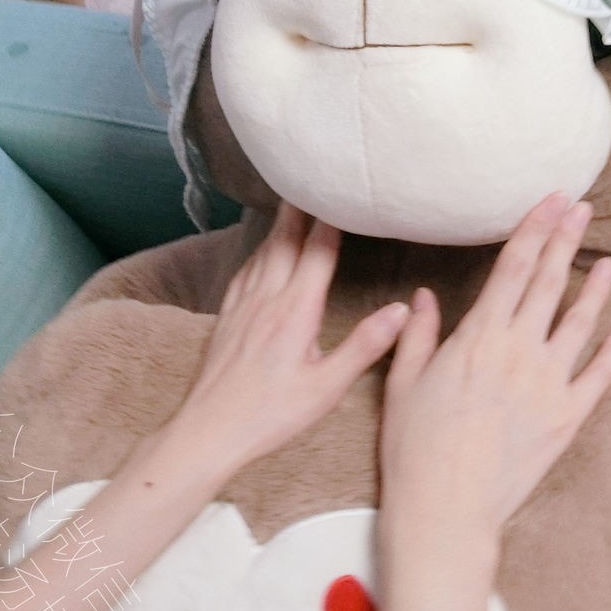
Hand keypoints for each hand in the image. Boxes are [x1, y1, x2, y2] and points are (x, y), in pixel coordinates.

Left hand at [175, 203, 408, 476]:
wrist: (210, 431)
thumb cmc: (271, 414)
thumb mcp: (327, 388)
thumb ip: (365, 345)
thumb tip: (400, 311)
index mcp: (295, 312)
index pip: (317, 253)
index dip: (330, 221)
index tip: (341, 194)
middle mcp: (266, 299)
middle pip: (285, 240)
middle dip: (300, 210)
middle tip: (310, 180)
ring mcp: (242, 307)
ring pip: (263, 252)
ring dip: (279, 226)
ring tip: (291, 206)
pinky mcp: (225, 319)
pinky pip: (244, 272)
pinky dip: (258, 252)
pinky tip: (261, 253)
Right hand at [379, 193, 610, 548]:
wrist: (446, 507)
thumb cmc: (415, 448)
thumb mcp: (404, 383)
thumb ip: (419, 335)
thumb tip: (424, 297)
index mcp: (479, 336)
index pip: (513, 267)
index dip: (534, 228)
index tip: (552, 201)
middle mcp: (520, 350)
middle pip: (549, 282)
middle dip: (567, 240)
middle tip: (582, 209)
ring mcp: (549, 383)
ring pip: (580, 323)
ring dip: (595, 289)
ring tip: (607, 262)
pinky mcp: (567, 417)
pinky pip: (599, 375)